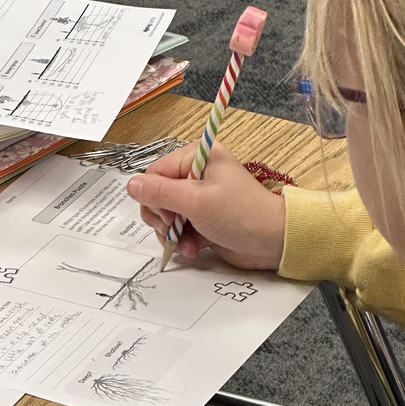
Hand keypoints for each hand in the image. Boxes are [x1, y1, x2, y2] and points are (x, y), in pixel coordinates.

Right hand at [126, 142, 285, 269]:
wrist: (274, 242)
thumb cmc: (243, 215)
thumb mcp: (197, 201)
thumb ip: (160, 193)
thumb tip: (130, 185)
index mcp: (197, 156)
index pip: (155, 174)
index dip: (155, 197)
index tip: (167, 214)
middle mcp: (196, 174)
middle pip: (157, 195)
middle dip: (163, 218)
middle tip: (175, 230)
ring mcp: (200, 197)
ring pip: (165, 215)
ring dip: (172, 233)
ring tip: (187, 244)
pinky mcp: (203, 218)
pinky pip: (179, 228)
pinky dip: (182, 240)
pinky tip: (193, 249)